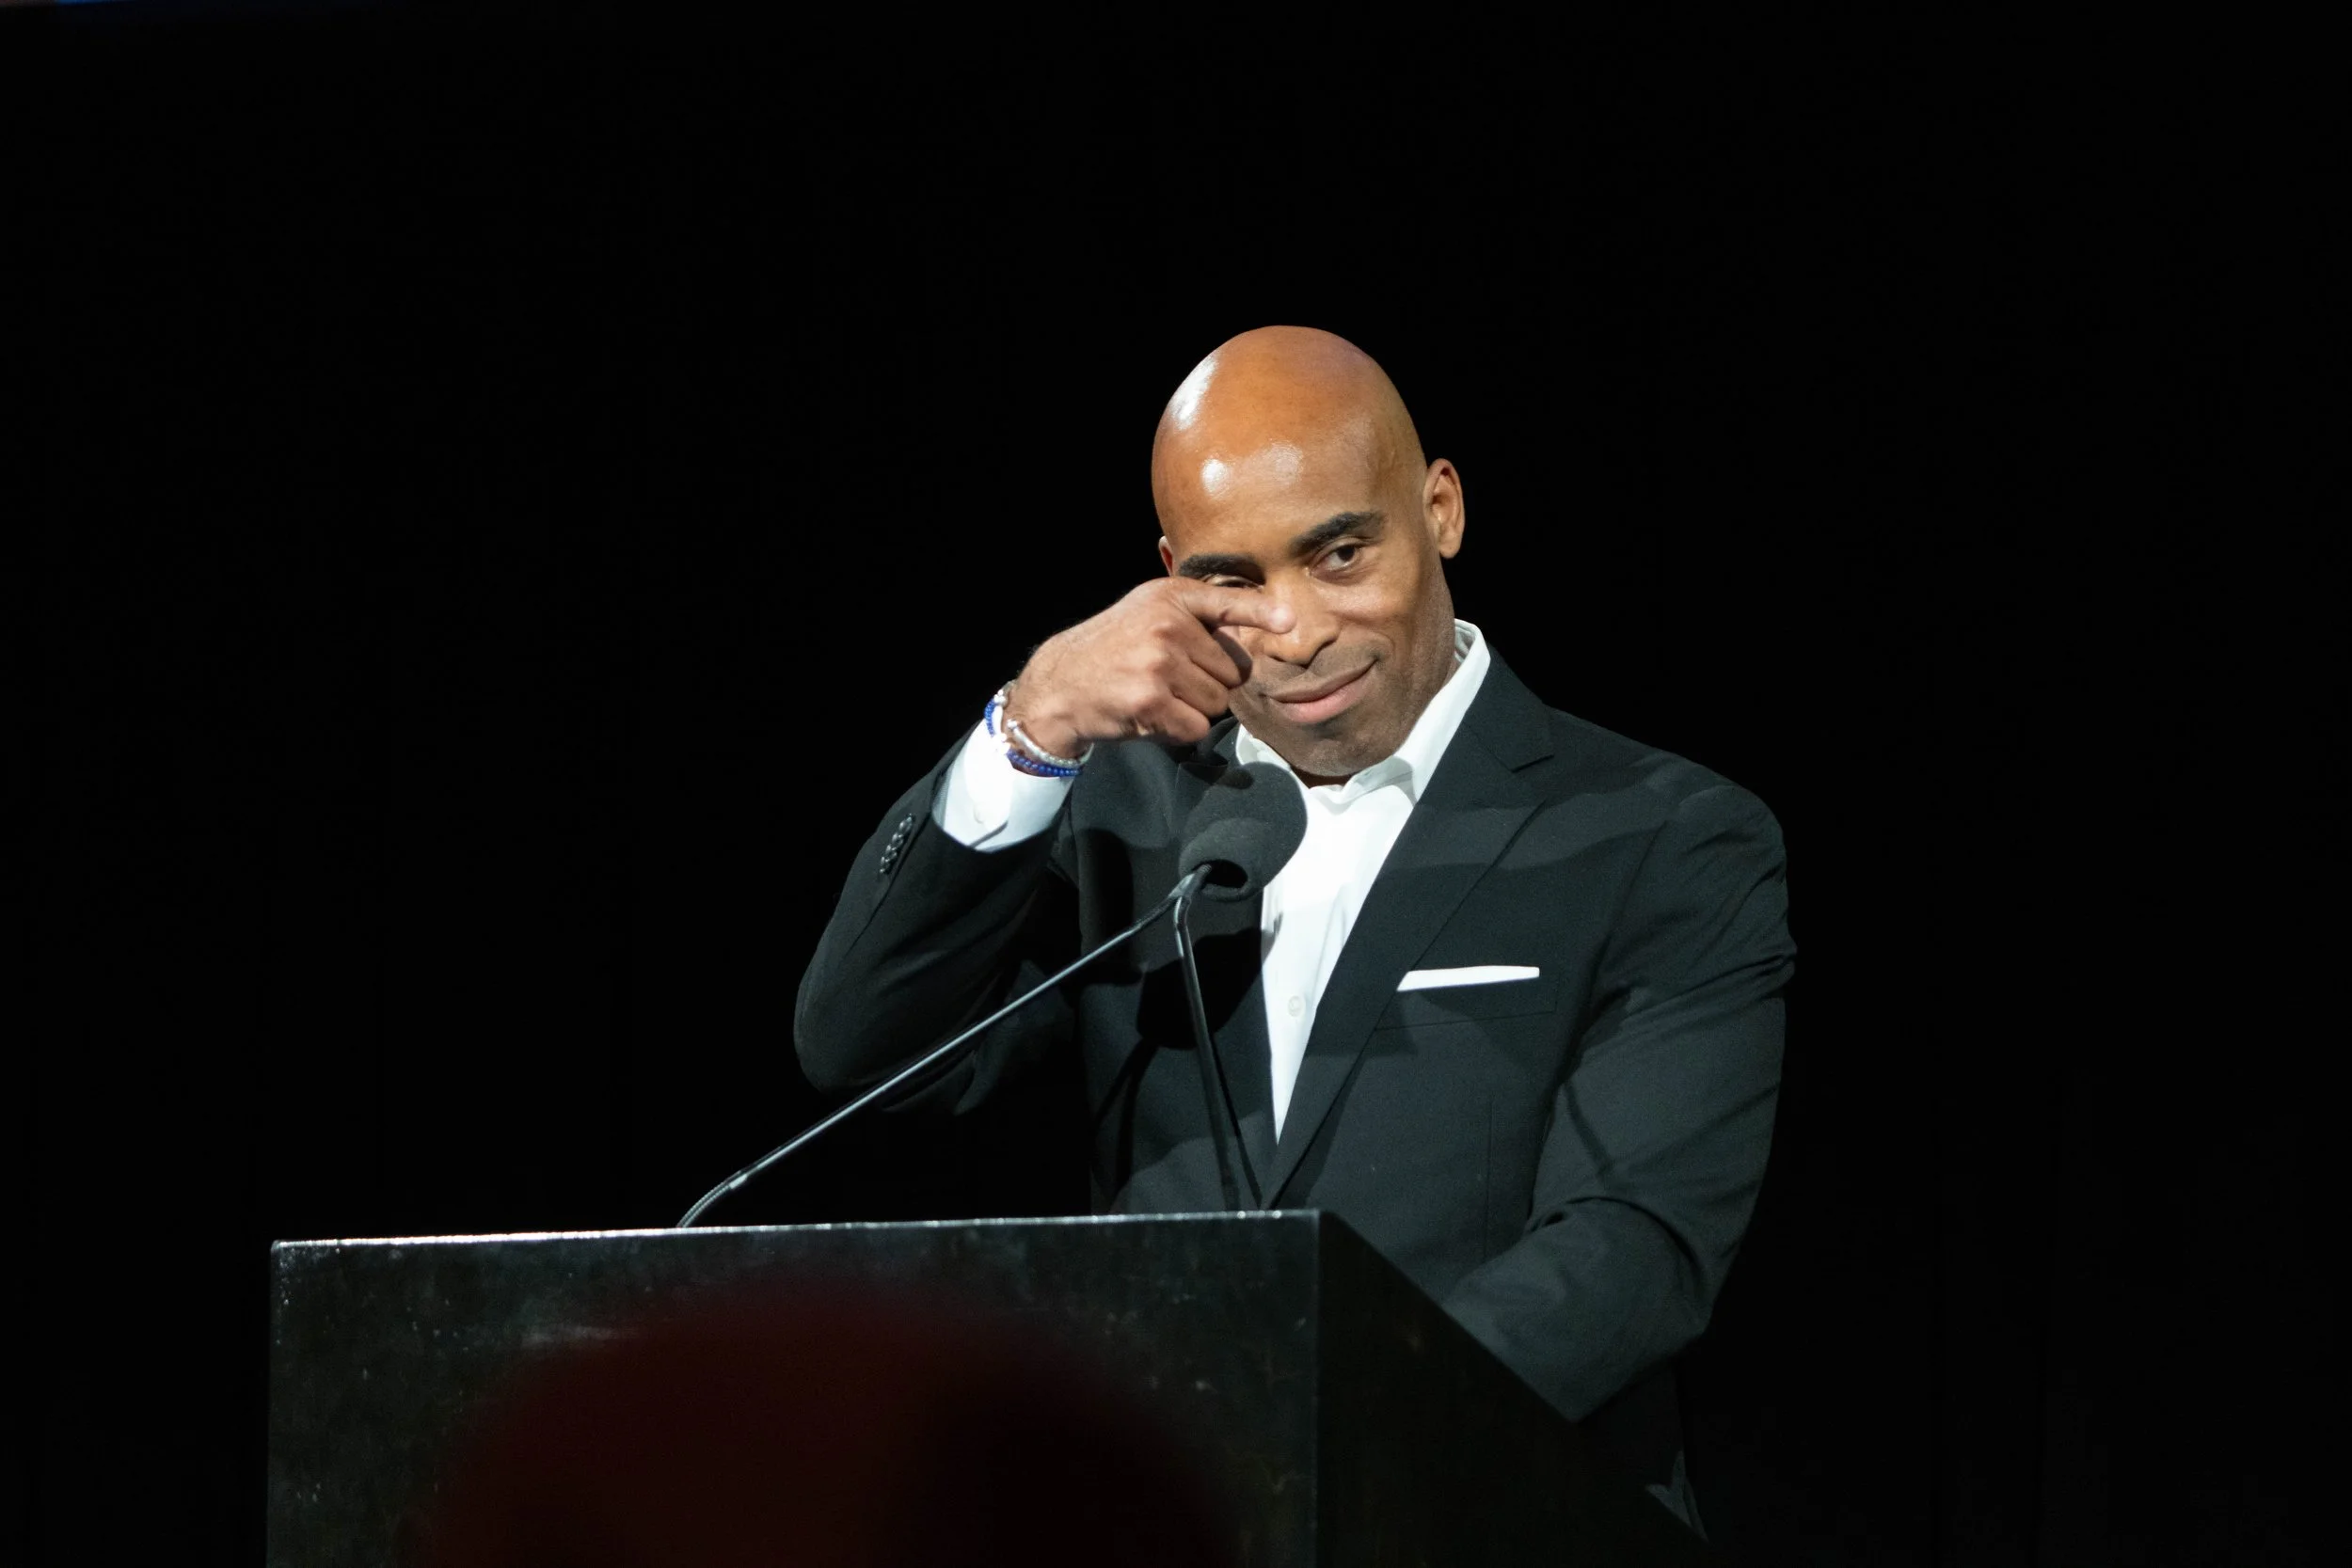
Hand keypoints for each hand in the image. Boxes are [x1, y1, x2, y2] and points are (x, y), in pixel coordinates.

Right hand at [1003, 581, 1295, 754]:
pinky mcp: (1151, 701)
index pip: (1228, 602)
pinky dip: (1178, 729)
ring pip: (1218, 701)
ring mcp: (1160, 662)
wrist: (1060, 684)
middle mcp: (1168, 624)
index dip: (1261, 612)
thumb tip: (1262, 627)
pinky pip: (1196, 726)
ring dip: (1194, 708)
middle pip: (1233, 671)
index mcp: (1171, 597)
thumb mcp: (1150, 613)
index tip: (1288, 620)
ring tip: (1158, 694)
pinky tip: (1151, 714)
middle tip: (1169, 677)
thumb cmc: (1114, 649)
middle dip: (1209, 682)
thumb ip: (1198, 616)